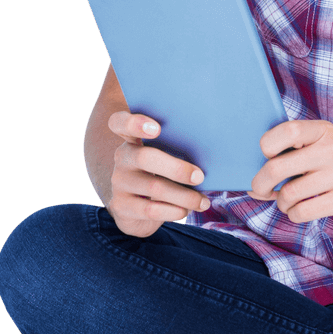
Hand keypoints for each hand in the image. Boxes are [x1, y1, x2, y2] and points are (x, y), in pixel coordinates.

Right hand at [106, 111, 211, 237]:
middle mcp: (122, 157)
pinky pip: (151, 209)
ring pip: (154, 187)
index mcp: (133, 138)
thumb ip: (178, 149)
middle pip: (145, 157)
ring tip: (203, 202)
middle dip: (177, 168)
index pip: (120, 122)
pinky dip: (173, 211)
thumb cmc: (161, 175)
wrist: (136, 210)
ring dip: (184, 196)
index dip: (134, 122)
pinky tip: (185, 211)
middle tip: (200, 177)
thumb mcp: (166, 158)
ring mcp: (119, 182)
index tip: (156, 128)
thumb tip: (213, 150)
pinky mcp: (121, 207)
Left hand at [251, 120, 332, 222]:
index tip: (265, 156)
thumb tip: (264, 167)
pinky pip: (304, 212)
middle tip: (260, 189)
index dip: (267, 145)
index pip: (286, 131)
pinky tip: (302, 211)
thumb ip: (307, 148)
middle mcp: (332, 150)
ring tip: (289, 202)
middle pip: (277, 167)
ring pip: (288, 195)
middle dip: (261, 183)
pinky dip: (295, 215)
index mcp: (326, 131)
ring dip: (281, 203)